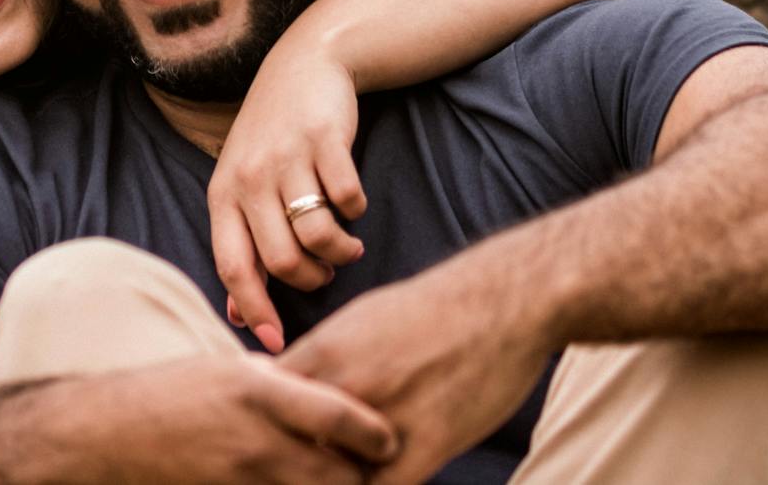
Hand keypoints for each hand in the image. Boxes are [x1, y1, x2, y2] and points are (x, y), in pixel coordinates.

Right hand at [88, 352, 399, 484]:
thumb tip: (323, 387)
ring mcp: (244, 480)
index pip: (342, 417)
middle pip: (342, 475)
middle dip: (362, 475)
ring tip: (338, 480)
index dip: (376, 432)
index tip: (387, 436)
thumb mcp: (228, 370)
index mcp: (261, 392)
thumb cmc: (172, 393)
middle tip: (371, 468)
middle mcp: (259, 439)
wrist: (113, 436)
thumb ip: (279, 382)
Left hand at [209, 49, 369, 353]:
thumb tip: (239, 315)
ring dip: (340, 252)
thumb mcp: (241, 186)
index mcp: (223, 194)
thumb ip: (241, 245)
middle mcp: (249, 177)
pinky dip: (356, 212)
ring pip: (317, 236)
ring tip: (346, 246)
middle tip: (325, 272)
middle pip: (281, 261)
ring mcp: (287, 157)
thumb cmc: (270, 137)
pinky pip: (349, 200)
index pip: (231, 266)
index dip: (254, 308)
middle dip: (310, 280)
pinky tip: (352, 204)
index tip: (278, 342)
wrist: (304, 65)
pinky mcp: (326, 140)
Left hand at [278, 250, 555, 483]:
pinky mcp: (426, 446)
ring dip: (333, 482)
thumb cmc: (430, 309)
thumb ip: (321, 357)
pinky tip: (383, 481)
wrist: (502, 300)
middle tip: (298, 469)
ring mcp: (383, 418)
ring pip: (332, 477)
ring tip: (341, 476)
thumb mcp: (359, 319)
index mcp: (322, 353)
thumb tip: (287, 375)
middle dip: (290, 465)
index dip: (266, 430)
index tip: (269, 443)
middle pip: (290, 447)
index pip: (266, 406)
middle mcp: (343, 387)